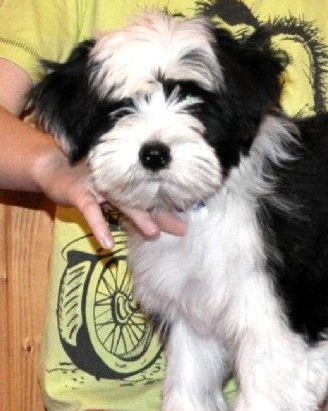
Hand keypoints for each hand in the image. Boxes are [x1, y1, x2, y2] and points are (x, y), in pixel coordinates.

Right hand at [32, 153, 185, 248]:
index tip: (191, 221)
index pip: (154, 196)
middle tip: (182, 229)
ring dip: (138, 217)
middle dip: (163, 215)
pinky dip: (99, 226)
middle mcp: (118, 181)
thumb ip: (134, 207)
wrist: (53, 167)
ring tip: (153, 232)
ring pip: (122, 201)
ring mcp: (99, 184)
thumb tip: (160, 225)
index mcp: (129, 182)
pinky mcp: (79, 191)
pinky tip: (108, 243)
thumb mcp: (114, 196)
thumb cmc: (88, 183)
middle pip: (144, 199)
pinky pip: (90, 210)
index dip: (171, 209)